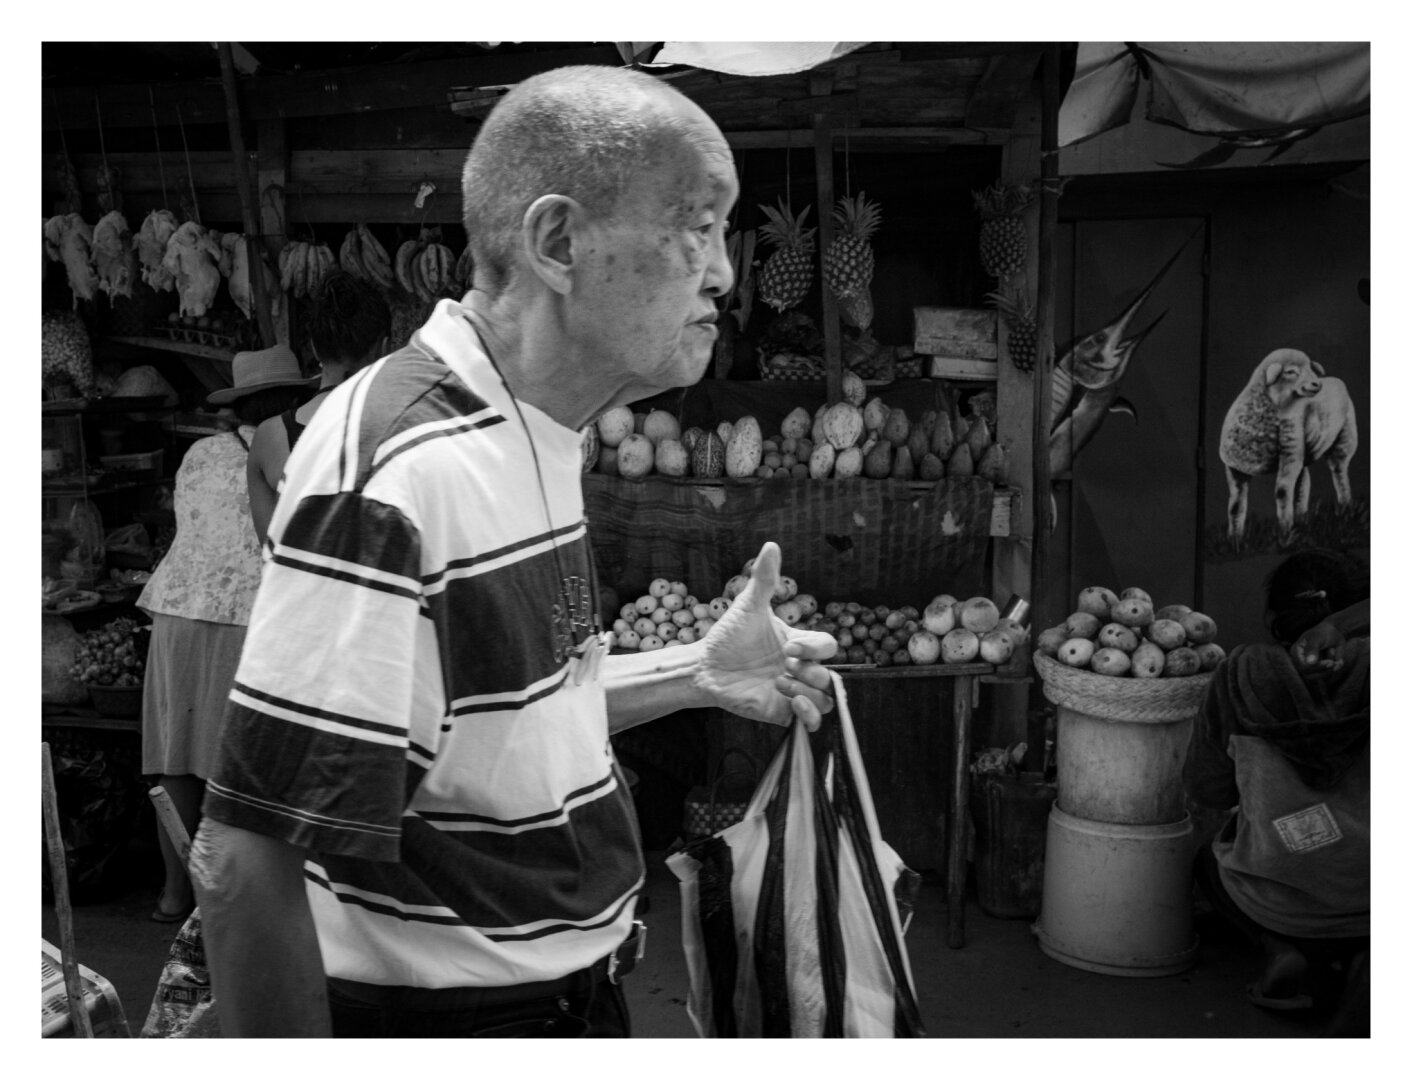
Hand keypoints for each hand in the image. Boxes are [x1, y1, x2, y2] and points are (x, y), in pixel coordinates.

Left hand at [694, 542, 837, 729]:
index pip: (828, 646)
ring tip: (779, 682)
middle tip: (784, 664)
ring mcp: (793, 693)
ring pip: (826, 700)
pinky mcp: (781, 713)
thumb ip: (764, 580)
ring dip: (808, 691)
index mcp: (799, 645)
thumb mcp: (748, 607)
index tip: (789, 645)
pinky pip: (811, 722)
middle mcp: (800, 670)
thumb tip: (772, 545)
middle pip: (831, 676)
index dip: (815, 647)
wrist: (705, 666)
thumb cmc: (728, 636)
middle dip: (812, 670)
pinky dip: (809, 714)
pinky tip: (790, 700)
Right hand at [1291, 619, 1347, 671]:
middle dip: (1324, 669)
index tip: (1329, 662)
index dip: (1316, 667)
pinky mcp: (1321, 669)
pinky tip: (1337, 660)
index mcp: (1296, 652)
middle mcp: (1301, 661)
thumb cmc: (1323, 632)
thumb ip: (1312, 649)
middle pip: (1309, 675)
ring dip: (1330, 669)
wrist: (1335, 632)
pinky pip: (1328, 675)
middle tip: (1334, 662)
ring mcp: (1311, 667)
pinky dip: (1335, 668)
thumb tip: (1309, 662)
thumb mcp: (1317, 637)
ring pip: (1319, 677)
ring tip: (1334, 656)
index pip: (1303, 667)